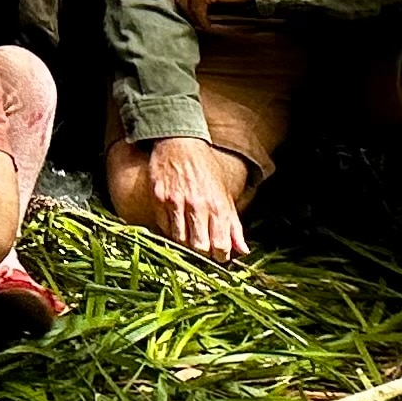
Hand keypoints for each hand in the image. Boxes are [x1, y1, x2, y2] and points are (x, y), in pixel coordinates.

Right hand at [136, 133, 249, 260]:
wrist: (181, 143)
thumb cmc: (206, 170)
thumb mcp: (225, 196)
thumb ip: (234, 226)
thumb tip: (243, 251)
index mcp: (218, 205)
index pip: (220, 246)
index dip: (220, 257)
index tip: (218, 257)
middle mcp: (198, 205)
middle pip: (199, 247)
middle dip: (202, 253)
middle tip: (202, 249)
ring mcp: (176, 202)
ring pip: (179, 240)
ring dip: (185, 243)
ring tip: (188, 237)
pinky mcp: (159, 198)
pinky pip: (163, 227)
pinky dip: (170, 230)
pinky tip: (175, 223)